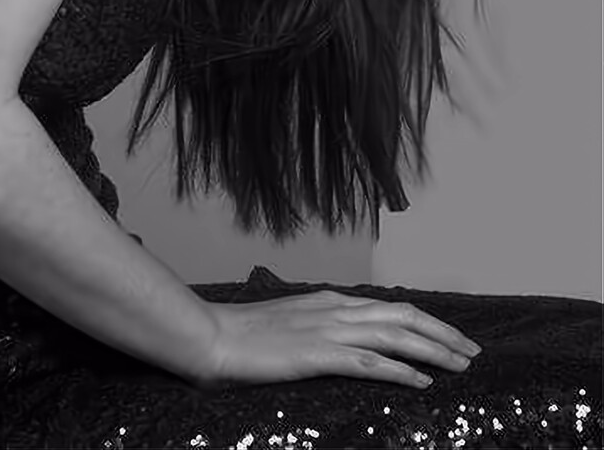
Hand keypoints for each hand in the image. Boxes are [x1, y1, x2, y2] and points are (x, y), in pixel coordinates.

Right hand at [203, 288, 481, 387]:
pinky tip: (420, 382)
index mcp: (331, 301)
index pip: (392, 307)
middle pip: (403, 316)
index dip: (427, 321)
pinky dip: (399, 370)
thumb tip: (351, 342)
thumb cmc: (245, 336)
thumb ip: (322, 328)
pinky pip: (368, 362)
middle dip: (442, 334)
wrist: (211, 337)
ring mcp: (327, 331)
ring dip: (432, 350)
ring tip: (459, 366)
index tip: (452, 338)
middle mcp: (336, 310)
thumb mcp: (292, 325)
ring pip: (394, 335)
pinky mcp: (316, 355)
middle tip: (472, 352)